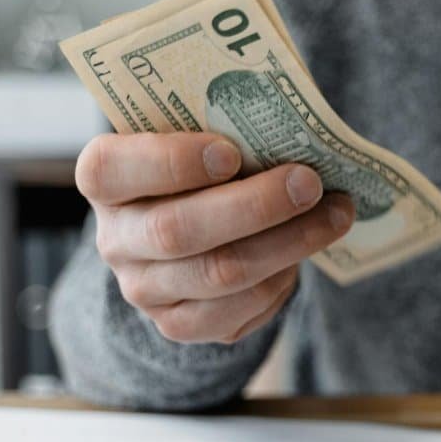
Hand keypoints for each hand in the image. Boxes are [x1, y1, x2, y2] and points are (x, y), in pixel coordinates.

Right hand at [75, 132, 353, 343]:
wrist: (197, 225)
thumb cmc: (207, 162)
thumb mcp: (202, 131)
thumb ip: (229, 120)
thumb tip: (295, 117)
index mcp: (105, 177)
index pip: (112, 170)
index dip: (171, 162)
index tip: (231, 152)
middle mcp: (115, 238)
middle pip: (177, 231)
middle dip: (254, 206)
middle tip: (309, 182)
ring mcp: (144, 289)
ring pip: (219, 274)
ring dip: (288, 243)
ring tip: (335, 213)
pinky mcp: (180, 324)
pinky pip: (237, 311)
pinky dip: (281, 280)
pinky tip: (305, 251)